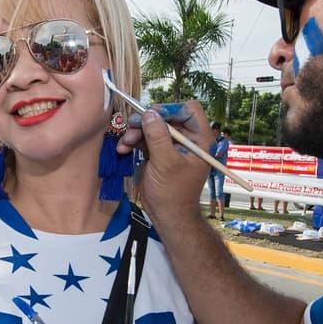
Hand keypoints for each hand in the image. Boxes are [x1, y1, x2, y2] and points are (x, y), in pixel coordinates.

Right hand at [118, 102, 211, 229]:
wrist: (167, 215)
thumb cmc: (173, 193)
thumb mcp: (166, 163)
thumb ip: (158, 137)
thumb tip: (150, 113)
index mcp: (199, 139)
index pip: (190, 110)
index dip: (171, 109)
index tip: (153, 114)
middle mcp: (187, 139)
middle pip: (167, 116)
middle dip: (148, 120)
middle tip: (132, 124)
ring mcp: (172, 144)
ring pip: (153, 126)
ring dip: (137, 132)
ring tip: (126, 142)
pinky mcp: (159, 151)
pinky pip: (145, 138)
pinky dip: (133, 141)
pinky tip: (123, 149)